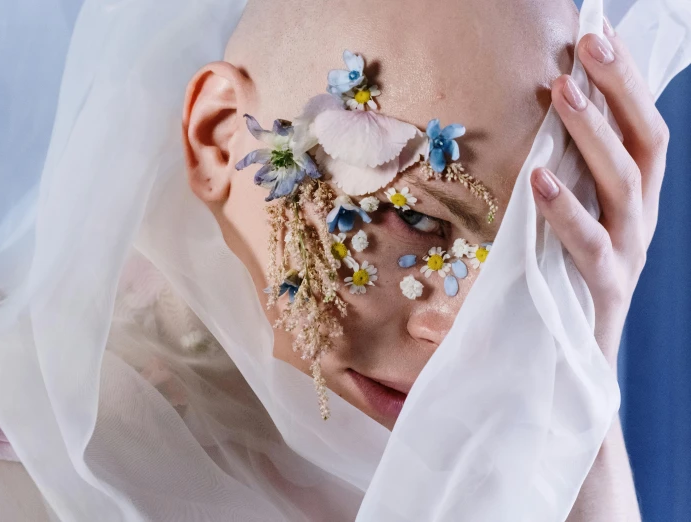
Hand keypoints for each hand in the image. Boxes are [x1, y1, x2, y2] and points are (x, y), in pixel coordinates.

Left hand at [530, 21, 668, 370]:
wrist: (572, 361)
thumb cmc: (560, 282)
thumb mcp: (565, 221)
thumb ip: (560, 178)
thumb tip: (531, 127)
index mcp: (632, 199)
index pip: (641, 128)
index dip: (628, 81)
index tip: (600, 33)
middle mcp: (640, 220)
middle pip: (644, 143)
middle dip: (620, 89)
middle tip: (589, 43)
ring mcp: (628, 254)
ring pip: (625, 183)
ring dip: (595, 134)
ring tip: (562, 92)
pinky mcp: (603, 288)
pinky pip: (589, 244)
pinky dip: (564, 209)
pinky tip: (537, 178)